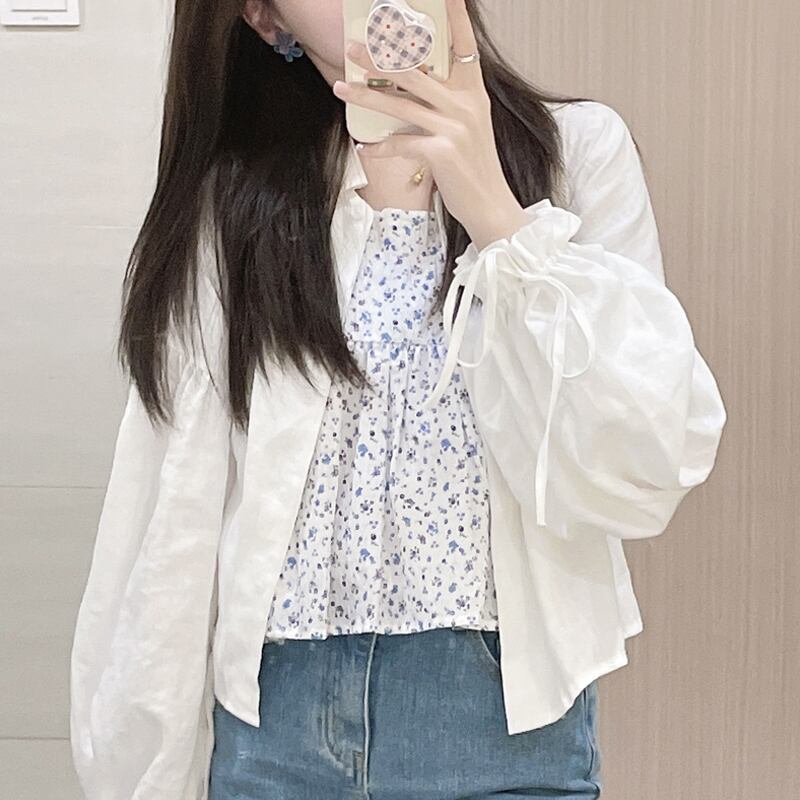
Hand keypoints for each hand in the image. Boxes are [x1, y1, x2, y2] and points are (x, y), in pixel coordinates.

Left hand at [332, 0, 528, 250]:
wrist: (490, 204)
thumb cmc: (474, 167)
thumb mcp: (468, 127)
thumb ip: (447, 104)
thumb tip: (408, 90)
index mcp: (474, 93)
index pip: (463, 44)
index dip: (453, 16)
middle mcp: (465, 104)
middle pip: (416, 70)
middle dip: (380, 56)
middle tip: (353, 47)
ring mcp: (453, 127)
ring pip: (400, 103)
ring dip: (366, 95)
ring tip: (342, 88)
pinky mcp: (440, 152)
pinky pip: (399, 142)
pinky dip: (379, 147)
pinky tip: (364, 147)